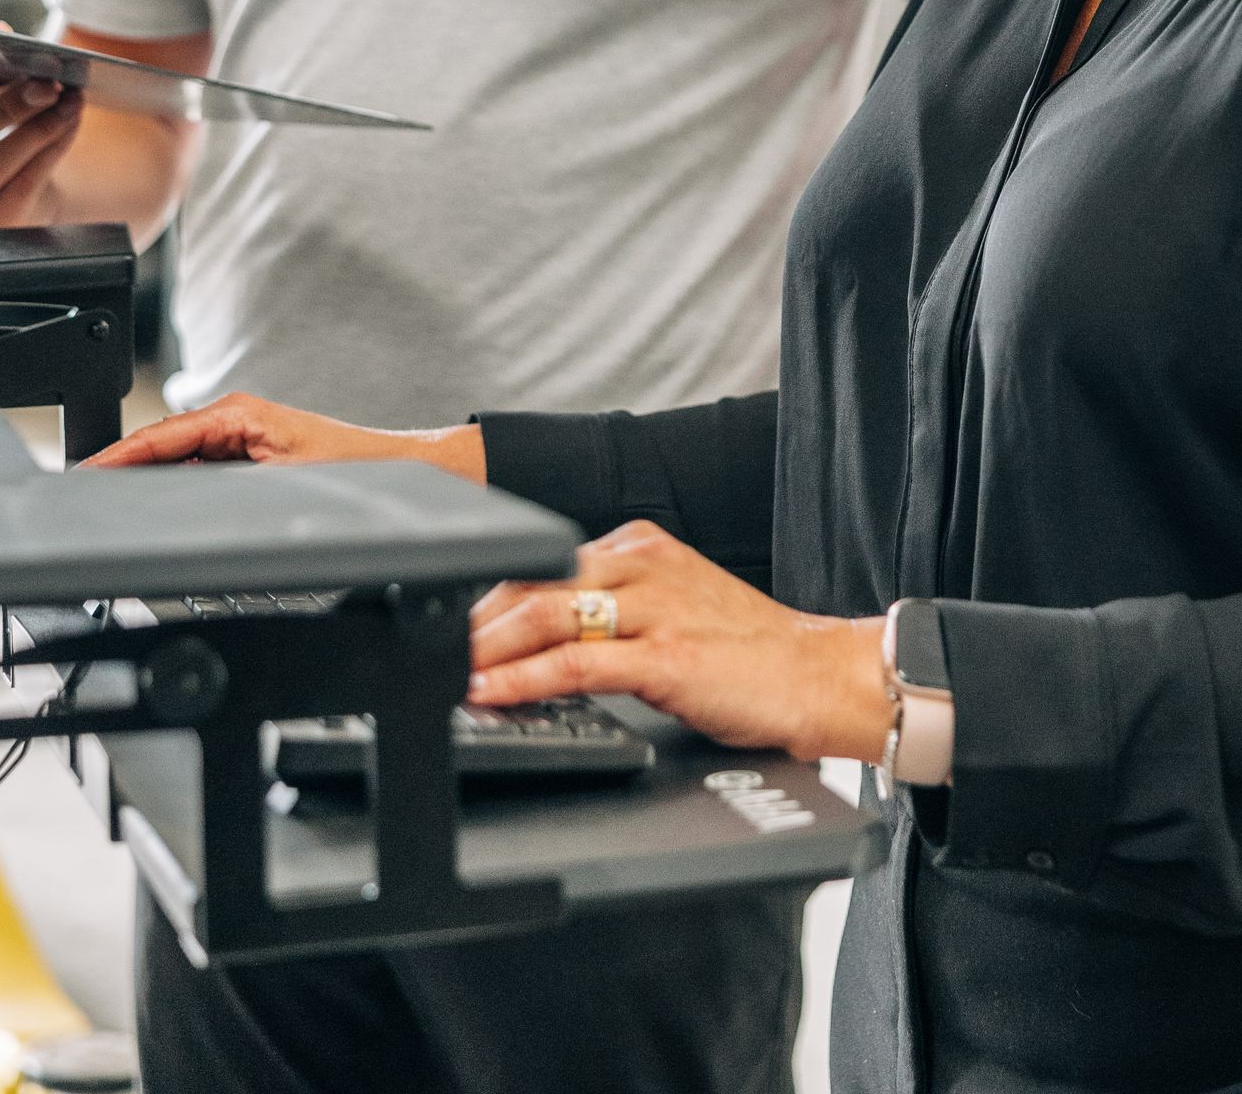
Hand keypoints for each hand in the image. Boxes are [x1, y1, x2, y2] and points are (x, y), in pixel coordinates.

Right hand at [82, 390, 485, 478]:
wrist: (392, 471)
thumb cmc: (350, 467)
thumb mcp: (280, 481)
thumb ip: (222, 486)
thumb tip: (175, 495)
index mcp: (236, 413)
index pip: (159, 435)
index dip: (116, 457)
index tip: (81, 475)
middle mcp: (232, 420)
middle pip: (157, 447)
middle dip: (117, 469)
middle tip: (76, 500)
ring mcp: (236, 438)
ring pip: (171, 462)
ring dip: (139, 482)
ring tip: (100, 508)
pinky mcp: (243, 457)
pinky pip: (191, 473)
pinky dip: (165, 490)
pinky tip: (146, 509)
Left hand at [467, 521, 890, 763]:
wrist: (816, 675)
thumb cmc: (750, 654)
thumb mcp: (675, 610)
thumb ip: (617, 613)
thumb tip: (545, 646)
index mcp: (643, 547)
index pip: (543, 565)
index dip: (486, 599)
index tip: (448, 627)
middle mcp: (645, 564)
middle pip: (532, 582)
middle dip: (471, 621)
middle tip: (425, 650)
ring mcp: (655, 606)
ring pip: (545, 615)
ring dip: (483, 648)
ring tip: (440, 672)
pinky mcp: (666, 654)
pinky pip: (576, 662)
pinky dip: (523, 679)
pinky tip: (490, 694)